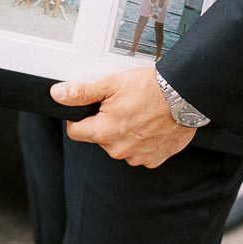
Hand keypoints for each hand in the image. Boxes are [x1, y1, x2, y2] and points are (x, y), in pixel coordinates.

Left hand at [51, 69, 194, 167]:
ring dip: (124, 133)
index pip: (75, 132)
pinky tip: (149, 125)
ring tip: (138, 114)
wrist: (184, 97)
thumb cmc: (151, 89)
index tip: (91, 109)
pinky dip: (141, 141)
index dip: (80, 118)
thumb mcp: (111, 84)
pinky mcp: (153, 159)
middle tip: (121, 106)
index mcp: (104, 132)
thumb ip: (81, 92)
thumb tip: (58, 95)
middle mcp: (119, 149)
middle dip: (105, 123)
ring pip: (119, 145)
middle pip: (99, 138)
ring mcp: (137, 157)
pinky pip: (139, 152)